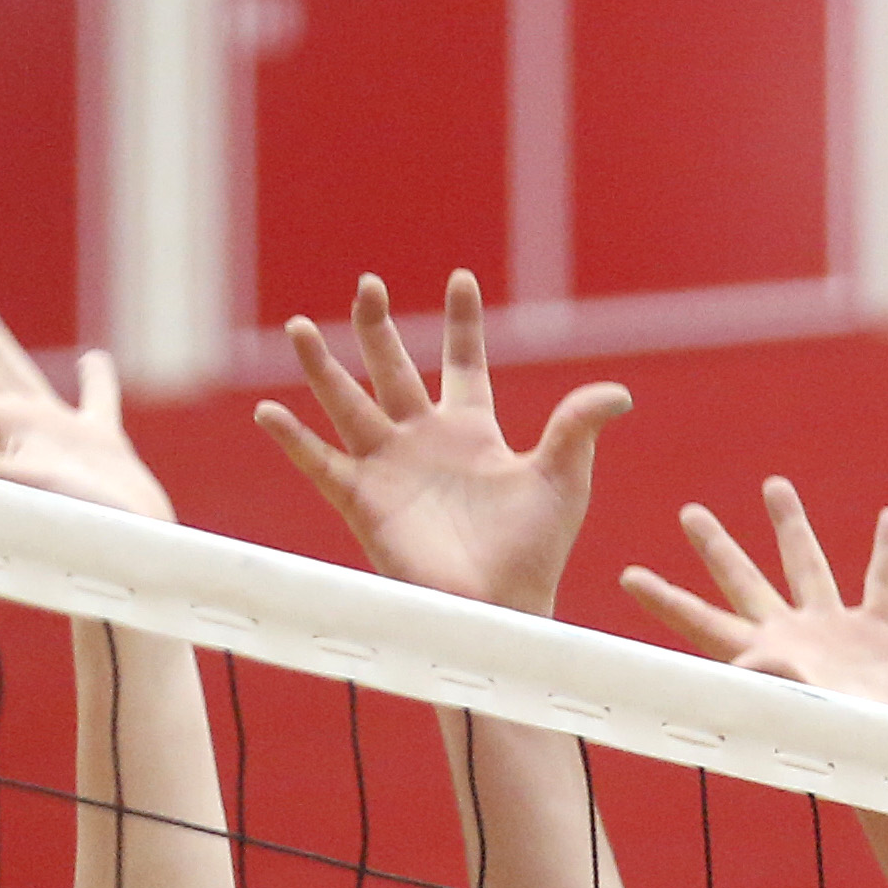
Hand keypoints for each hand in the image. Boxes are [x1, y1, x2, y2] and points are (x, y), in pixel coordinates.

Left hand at [0, 268, 168, 518]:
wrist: (144, 554)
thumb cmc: (93, 528)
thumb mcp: (35, 492)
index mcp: (2, 431)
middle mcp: (22, 429)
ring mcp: (61, 437)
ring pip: (18, 373)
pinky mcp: (103, 447)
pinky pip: (96, 403)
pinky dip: (96, 381)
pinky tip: (93, 362)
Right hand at [255, 272, 629, 615]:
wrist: (501, 607)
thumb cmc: (535, 552)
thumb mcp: (563, 480)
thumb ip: (578, 429)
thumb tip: (619, 393)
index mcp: (473, 432)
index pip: (464, 364)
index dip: (463, 325)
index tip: (461, 279)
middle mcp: (424, 442)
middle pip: (393, 370)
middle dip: (378, 328)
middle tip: (368, 283)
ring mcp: (389, 469)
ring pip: (347, 404)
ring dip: (321, 367)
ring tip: (299, 326)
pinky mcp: (364, 502)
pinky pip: (321, 464)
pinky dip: (293, 439)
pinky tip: (267, 410)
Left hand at [621, 478, 887, 722]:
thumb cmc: (859, 749)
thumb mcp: (810, 714)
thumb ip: (777, 686)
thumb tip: (742, 669)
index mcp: (764, 658)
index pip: (701, 622)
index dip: (665, 601)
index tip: (630, 577)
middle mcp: (794, 641)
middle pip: (745, 582)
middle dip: (717, 547)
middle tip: (690, 513)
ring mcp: (838, 635)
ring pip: (809, 567)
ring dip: (792, 527)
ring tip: (774, 486)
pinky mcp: (883, 636)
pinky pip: (882, 583)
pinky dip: (886, 552)